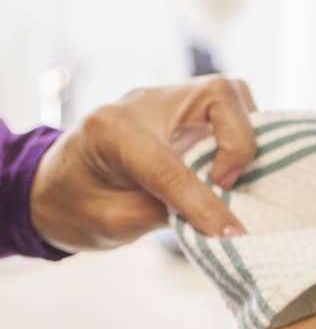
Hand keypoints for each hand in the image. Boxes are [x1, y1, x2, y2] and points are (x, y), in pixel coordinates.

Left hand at [29, 75, 255, 251]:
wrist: (57, 187)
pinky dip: (243, 134)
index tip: (231, 234)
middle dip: (239, 142)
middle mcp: (142, 103)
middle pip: (217, 95)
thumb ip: (168, 216)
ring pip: (230, 94)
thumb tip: (224, 222)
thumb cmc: (77, 206)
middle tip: (227, 184)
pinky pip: (230, 109)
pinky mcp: (185, 111)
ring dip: (245, 134)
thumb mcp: (114, 222)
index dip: (204, 203)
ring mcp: (167, 102)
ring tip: (232, 174)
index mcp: (110, 130)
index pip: (170, 164)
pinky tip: (232, 166)